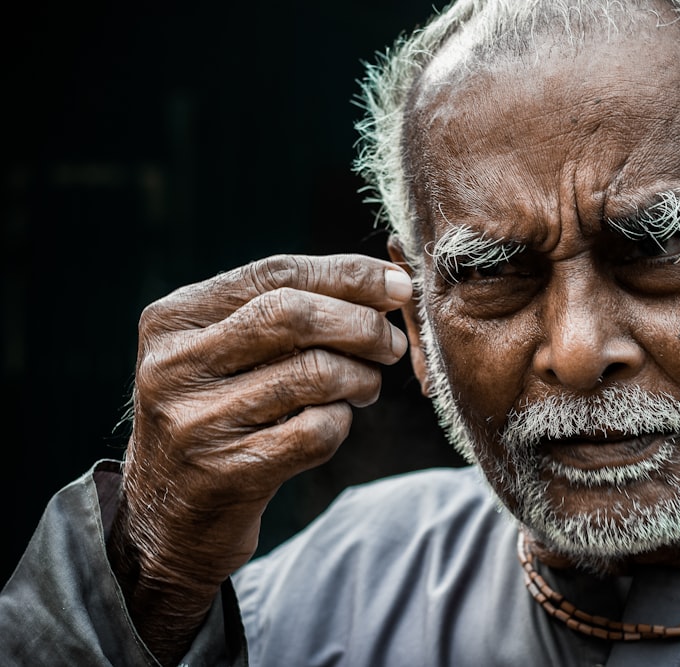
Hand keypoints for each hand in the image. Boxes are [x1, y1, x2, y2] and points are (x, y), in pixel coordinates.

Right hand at [109, 253, 411, 661]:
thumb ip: (285, 310)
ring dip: (361, 377)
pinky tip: (336, 422)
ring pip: (315, 373)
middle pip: (295, 316)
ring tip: (366, 386)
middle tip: (393, 344)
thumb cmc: (218, 414)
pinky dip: (342, 422)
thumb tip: (384, 281)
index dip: (348, 274)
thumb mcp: (223, 352)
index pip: (275, 274)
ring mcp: (197, 422)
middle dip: (362, 324)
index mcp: (173, 319)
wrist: (168, 516)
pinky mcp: (227, 473)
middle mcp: (174, 365)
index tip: (398, 284)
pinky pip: (317, 430)